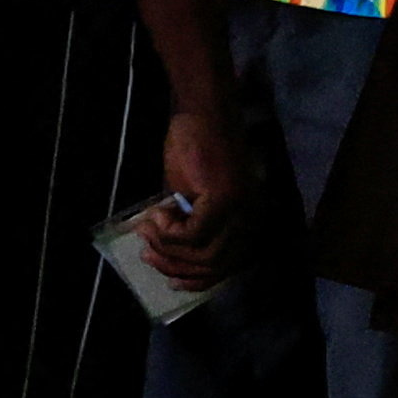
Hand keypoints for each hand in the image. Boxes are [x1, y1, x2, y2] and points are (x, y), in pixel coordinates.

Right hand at [143, 111, 254, 290]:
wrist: (201, 116)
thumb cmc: (194, 151)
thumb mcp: (190, 199)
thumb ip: (188, 226)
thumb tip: (164, 255)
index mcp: (249, 220)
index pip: (227, 267)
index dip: (197, 281)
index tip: (170, 281)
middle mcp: (252, 219)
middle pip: (214, 265)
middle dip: (174, 265)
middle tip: (145, 253)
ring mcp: (241, 210)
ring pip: (202, 254)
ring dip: (168, 248)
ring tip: (147, 230)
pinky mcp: (224, 200)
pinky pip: (191, 235)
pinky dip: (167, 231)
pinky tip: (155, 212)